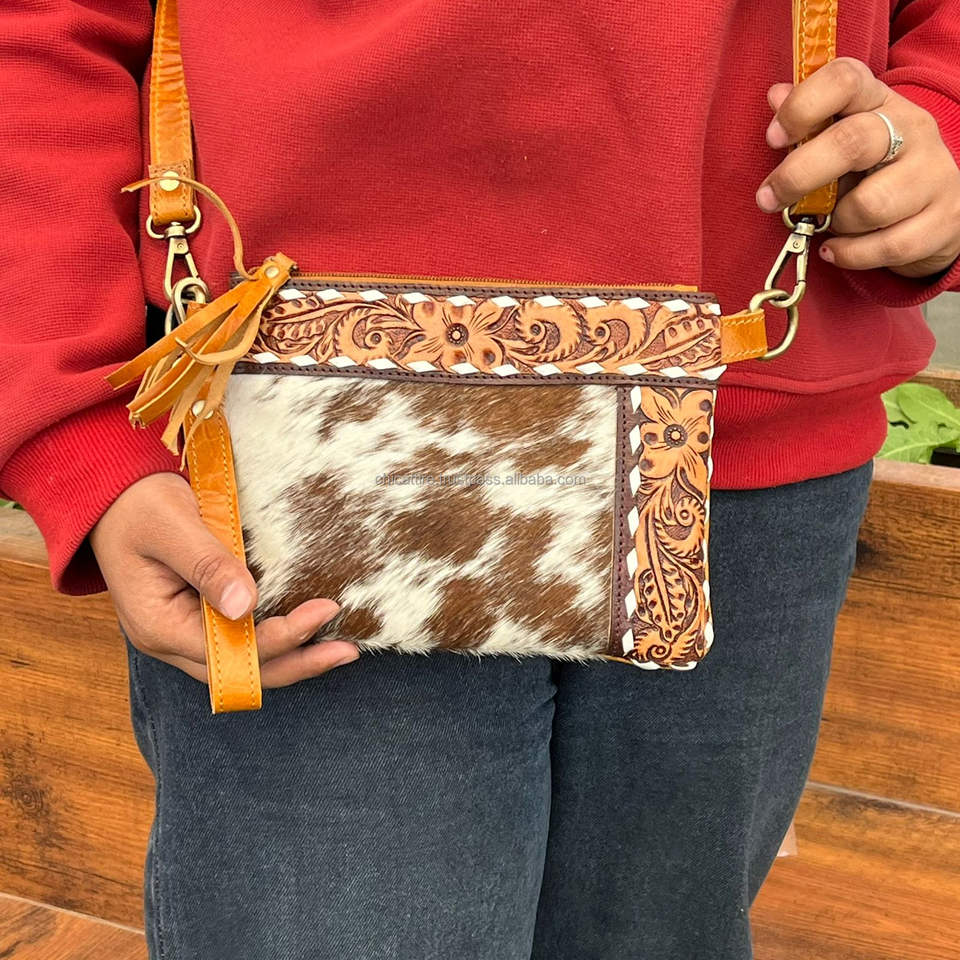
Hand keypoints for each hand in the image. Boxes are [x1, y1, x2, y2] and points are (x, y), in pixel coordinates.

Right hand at [90, 472, 357, 683]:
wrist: (114, 494)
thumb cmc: (138, 504)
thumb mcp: (171, 526)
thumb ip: (207, 565)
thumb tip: (246, 606)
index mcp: (159, 626)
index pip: (230, 650)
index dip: (281, 637)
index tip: (324, 611)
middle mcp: (172, 640)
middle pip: (242, 671)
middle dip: (297, 662)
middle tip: (347, 650)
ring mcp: (185, 633)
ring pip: (245, 663)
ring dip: (292, 657)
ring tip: (340, 649)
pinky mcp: (199, 618)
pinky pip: (242, 641)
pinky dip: (277, 640)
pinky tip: (310, 632)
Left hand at [756, 57, 959, 277]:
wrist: (938, 209)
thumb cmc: (875, 173)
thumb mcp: (843, 141)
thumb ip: (811, 122)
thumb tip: (776, 96)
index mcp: (880, 102)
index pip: (845, 80)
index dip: (803, 106)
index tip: (774, 137)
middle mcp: (913, 130)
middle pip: (852, 142)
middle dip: (799, 175)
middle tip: (769, 199)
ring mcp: (933, 174)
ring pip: (869, 205)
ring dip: (836, 223)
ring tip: (830, 224)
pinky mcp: (944, 220)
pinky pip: (887, 247)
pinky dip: (851, 255)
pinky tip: (836, 250)